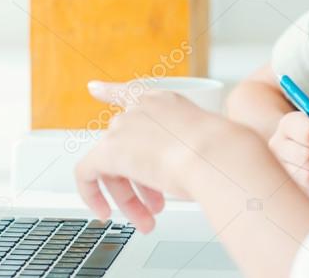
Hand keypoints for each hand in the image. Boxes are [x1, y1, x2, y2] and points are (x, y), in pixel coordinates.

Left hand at [76, 82, 254, 230]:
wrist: (215, 153)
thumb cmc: (221, 152)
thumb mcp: (205, 144)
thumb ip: (187, 151)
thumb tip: (190, 173)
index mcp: (166, 102)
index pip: (130, 92)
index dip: (110, 92)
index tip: (95, 88)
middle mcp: (141, 110)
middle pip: (126, 146)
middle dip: (139, 183)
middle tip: (153, 207)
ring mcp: (124, 127)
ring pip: (114, 166)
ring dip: (129, 197)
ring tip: (146, 220)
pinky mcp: (109, 149)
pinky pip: (87, 173)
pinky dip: (92, 194)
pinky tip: (101, 211)